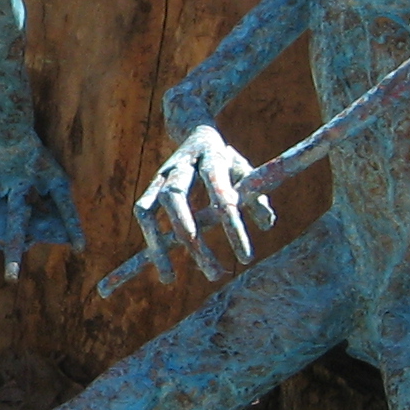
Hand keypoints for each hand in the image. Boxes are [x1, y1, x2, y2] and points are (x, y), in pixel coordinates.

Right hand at [130, 123, 272, 283]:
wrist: (193, 130)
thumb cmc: (226, 158)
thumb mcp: (247, 171)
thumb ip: (257, 195)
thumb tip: (267, 225)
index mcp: (211, 156)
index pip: (219, 191)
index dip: (232, 224)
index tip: (245, 257)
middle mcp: (180, 165)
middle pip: (176, 199)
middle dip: (191, 238)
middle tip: (212, 273)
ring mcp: (161, 176)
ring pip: (150, 209)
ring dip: (157, 245)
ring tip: (169, 279)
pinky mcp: (150, 187)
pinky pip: (142, 213)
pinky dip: (150, 238)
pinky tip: (162, 265)